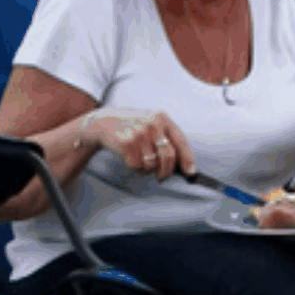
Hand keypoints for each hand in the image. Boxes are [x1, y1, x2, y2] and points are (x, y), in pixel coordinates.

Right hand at [81, 108, 197, 177]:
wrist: (104, 122)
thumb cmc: (133, 125)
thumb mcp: (152, 123)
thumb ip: (167, 137)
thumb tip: (184, 163)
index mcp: (162, 118)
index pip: (181, 142)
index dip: (187, 159)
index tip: (190, 172)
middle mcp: (152, 125)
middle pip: (168, 157)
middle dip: (166, 171)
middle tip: (162, 176)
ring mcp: (139, 134)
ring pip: (152, 164)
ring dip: (148, 169)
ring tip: (141, 159)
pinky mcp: (126, 143)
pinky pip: (137, 166)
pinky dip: (135, 167)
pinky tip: (130, 157)